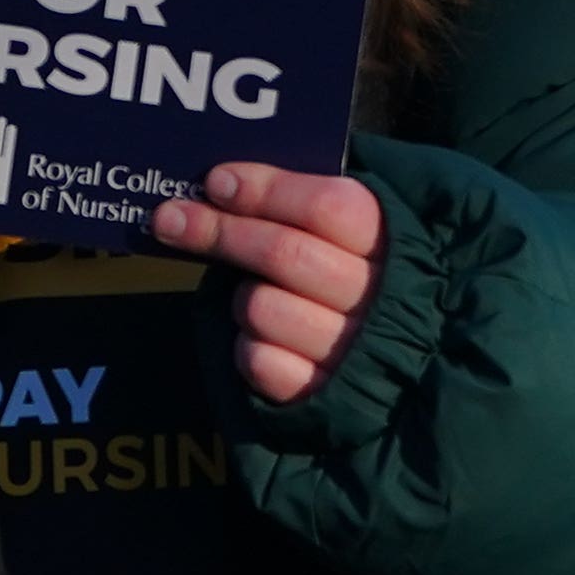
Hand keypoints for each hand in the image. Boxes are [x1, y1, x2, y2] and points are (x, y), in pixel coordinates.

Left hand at [156, 163, 382, 402]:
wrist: (402, 364)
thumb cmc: (363, 278)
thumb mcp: (359, 235)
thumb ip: (312, 206)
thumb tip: (229, 183)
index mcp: (392, 242)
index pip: (326, 206)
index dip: (266, 190)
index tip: (216, 181)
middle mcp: (376, 295)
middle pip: (284, 253)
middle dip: (220, 231)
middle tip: (173, 218)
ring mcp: (350, 349)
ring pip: (262, 307)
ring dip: (242, 297)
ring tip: (255, 294)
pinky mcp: (322, 393)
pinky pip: (258, 360)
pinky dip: (247, 346)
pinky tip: (261, 338)